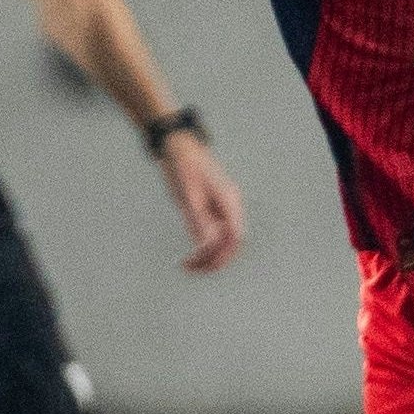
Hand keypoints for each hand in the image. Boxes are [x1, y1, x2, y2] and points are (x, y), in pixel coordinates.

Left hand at [156, 131, 245, 273]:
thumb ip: (198, 221)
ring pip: (223, 239)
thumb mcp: (188, 195)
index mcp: (229, 200)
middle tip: (193, 269)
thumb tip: (206, 247)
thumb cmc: (183, 165)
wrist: (178, 144)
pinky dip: (204, 245)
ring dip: (209, 255)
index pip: (235, 236)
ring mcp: (222, 206)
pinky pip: (214, 232)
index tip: (203, 265)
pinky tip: (191, 253)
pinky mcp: (212, 207)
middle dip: (216, 259)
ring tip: (188, 265)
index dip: (223, 254)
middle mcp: (230, 205)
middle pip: (232, 241)